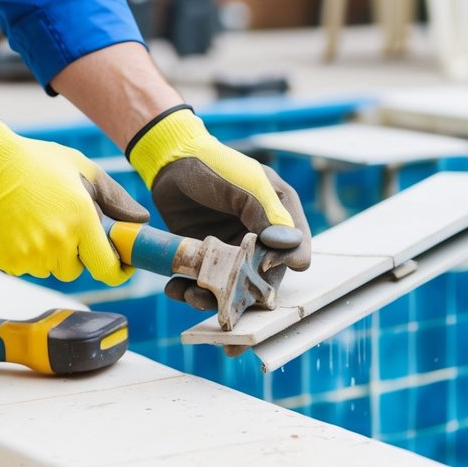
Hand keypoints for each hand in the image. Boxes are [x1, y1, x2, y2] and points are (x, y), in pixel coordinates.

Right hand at [0, 117, 147, 284]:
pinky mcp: (7, 261)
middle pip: (76, 270)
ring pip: (50, 270)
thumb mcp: (85, 170)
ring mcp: (30, 255)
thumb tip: (140, 221)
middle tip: (66, 228)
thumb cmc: (38, 164)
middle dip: (77, 255)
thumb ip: (116, 198)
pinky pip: (26, 268)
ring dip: (51, 255)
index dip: (118, 271)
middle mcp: (58, 243)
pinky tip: (21, 228)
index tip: (121, 265)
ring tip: (39, 222)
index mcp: (81, 222)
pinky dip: (27, 255)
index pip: (107, 268)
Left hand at [126, 106, 311, 309]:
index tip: (262, 264)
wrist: (171, 161)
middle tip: (227, 306)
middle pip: (263, 279)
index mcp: (280, 217)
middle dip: (246, 296)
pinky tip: (175, 287)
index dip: (283, 263)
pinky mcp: (206, 258)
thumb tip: (289, 247)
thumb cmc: (216, 166)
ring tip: (190, 296)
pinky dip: (189, 290)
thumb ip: (267, 214)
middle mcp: (259, 239)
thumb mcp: (246, 185)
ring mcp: (232, 251)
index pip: (296, 251)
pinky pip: (203, 283)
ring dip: (212, 299)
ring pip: (232, 288)